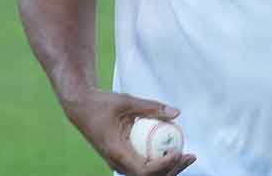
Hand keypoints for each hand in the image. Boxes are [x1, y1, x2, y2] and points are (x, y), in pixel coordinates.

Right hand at [65, 88, 196, 175]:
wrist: (81, 108)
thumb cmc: (101, 104)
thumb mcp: (127, 102)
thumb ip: (151, 107)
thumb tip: (176, 113)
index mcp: (116, 152)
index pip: (143, 171)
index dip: (163, 166)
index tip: (178, 152)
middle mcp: (117, 162)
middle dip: (172, 169)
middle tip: (190, 155)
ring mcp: (119, 162)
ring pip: (147, 174)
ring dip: (168, 168)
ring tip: (187, 156)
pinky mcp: (123, 158)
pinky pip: (143, 166)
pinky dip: (159, 162)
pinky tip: (173, 151)